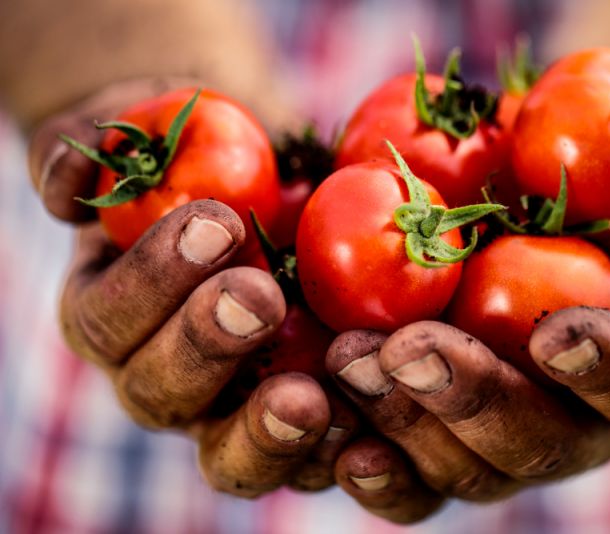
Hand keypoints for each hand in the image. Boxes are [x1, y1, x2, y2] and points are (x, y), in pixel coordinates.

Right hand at [26, 80, 360, 496]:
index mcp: (113, 318)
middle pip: (162, 393)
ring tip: (309, 397)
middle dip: (206, 344)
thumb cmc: (201, 159)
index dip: (153, 279)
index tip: (216, 223)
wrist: (273, 190)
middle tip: (259, 297)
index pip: (109, 317)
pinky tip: (370, 430)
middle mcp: (164, 375)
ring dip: (266, 430)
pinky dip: (338, 451)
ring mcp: (231, 411)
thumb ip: (91, 148)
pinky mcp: (300, 425)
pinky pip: (311, 459)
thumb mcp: (144, 136)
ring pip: (230, 452)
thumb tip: (67, 178)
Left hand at [325, 130, 609, 519]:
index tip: (554, 332)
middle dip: (471, 400)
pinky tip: (330, 435)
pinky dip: (372, 465)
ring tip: (345, 360)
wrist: (550, 252)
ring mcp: (504, 447)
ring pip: (460, 469)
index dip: (603, 364)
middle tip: (409, 351)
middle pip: (533, 443)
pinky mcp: (441, 449)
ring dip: (402, 422)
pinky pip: (409, 479)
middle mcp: (577, 429)